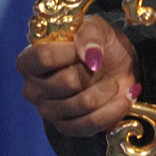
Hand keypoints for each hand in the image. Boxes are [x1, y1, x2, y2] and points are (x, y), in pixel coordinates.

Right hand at [15, 14, 141, 135]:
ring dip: (108, 89)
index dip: (71, 52)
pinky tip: (125, 96)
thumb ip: (90, 34)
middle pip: (67, 82)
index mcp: (29, 61)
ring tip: (112, 80)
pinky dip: (115, 108)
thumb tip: (91, 55)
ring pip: (84, 103)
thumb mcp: (96, 27)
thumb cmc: (97, 45)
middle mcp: (32, 89)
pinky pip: (93, 123)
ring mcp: (48, 111)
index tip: (90, 49)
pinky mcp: (67, 127)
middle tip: (103, 66)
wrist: (116, 67)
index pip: (43, 58)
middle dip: (95, 72)